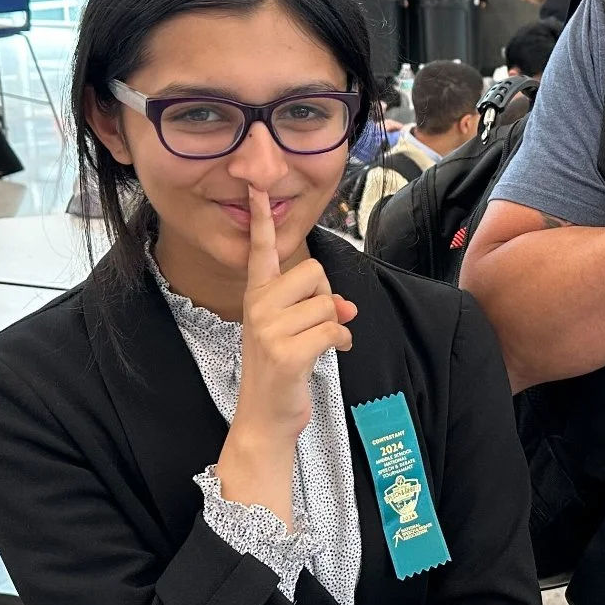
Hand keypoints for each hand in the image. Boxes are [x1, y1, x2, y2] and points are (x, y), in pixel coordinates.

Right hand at [220, 187, 357, 511]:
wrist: (266, 419)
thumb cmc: (281, 371)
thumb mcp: (293, 332)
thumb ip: (315, 308)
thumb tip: (348, 307)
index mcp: (256, 297)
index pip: (260, 250)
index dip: (262, 219)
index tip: (256, 185)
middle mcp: (257, 307)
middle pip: (313, 272)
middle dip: (327, 297)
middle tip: (316, 324)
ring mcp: (269, 330)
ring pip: (327, 304)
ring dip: (336, 325)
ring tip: (321, 344)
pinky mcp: (286, 353)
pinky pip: (333, 330)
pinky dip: (342, 342)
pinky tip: (332, 354)